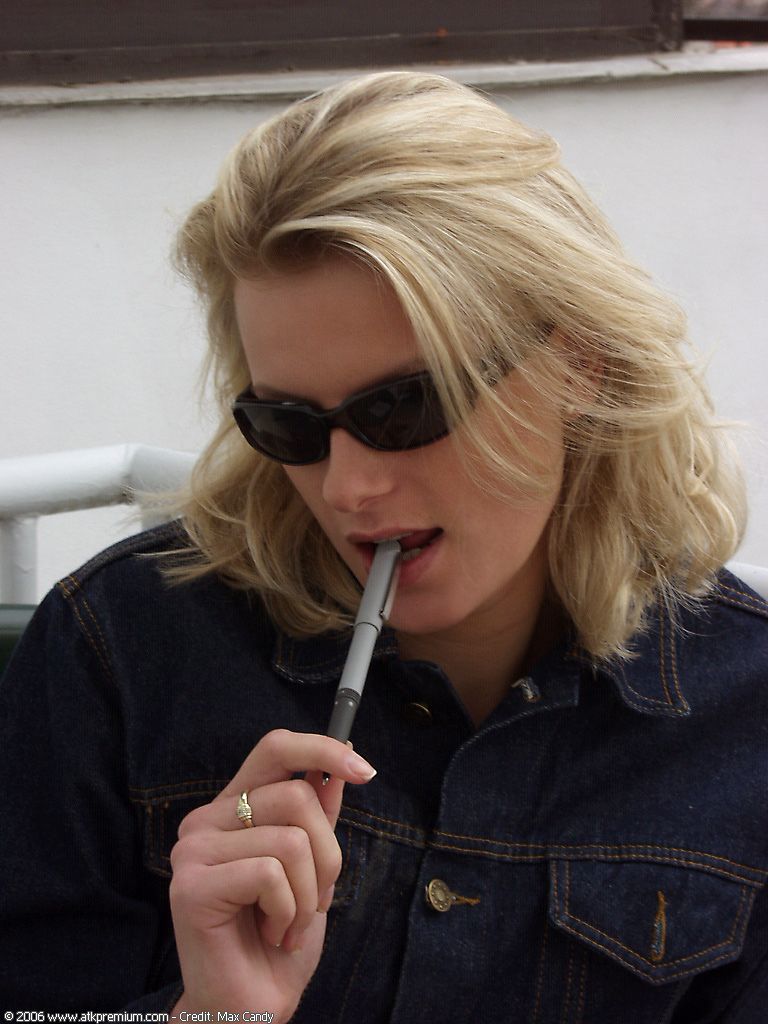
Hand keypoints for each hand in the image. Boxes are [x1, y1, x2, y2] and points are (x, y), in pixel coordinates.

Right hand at [168, 728, 376, 1019]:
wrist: (250, 1006)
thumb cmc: (278, 939)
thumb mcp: (313, 869)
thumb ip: (318, 816)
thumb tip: (338, 767)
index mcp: (233, 807)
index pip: (275, 747)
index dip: (323, 749)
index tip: (365, 772)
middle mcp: (205, 820)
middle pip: (296, 796)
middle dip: (327, 855)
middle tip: (316, 899)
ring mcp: (193, 851)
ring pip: (290, 839)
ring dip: (309, 893)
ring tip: (289, 923)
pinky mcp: (191, 886)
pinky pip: (269, 874)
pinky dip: (288, 911)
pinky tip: (272, 932)